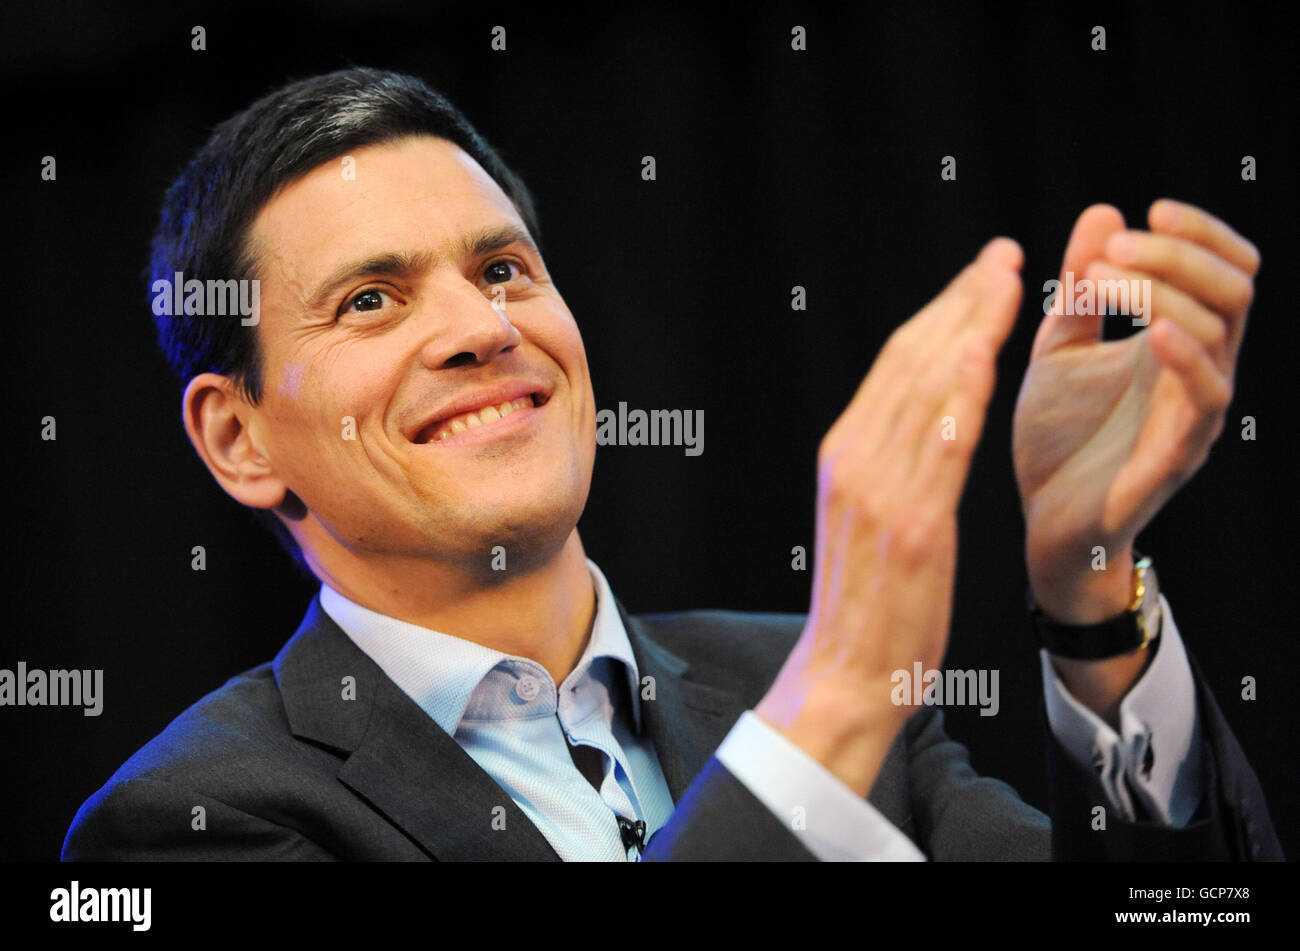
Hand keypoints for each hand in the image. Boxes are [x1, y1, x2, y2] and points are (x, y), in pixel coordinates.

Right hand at [756, 238, 1022, 796]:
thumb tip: (934, 412)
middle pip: (910, 361)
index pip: (895, 364)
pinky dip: (960, 394)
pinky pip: (938, 446)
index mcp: (845, 453)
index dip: (941, 311)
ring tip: (1008, 283)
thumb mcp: (871, 516)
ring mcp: (879, 490)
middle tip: (1005, 256)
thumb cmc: (867, 601)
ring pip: (924, 389)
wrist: (846, 672)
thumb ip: (896, 461)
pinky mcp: (910, 524)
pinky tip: (985, 354)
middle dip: (962, 302)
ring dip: (970, 328)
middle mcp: (854, 459)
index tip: (980, 275)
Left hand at [1013, 201, 1257, 622]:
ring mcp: (1197, 412)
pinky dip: (1184, 354)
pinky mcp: (1179, 453)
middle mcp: (1201, 371)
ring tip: (1099, 281)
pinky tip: (1148, 330)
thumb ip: (1080, 289)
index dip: (1200, 233)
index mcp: (1179, 341)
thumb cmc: (1059, 437)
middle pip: (1233, 287)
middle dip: (1177, 253)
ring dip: (1161, 291)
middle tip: (1114, 247)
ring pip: (1220, 329)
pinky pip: (1206, 395)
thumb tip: (1104, 210)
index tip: (1150, 209)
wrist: (1047, 523)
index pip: (1225, 269)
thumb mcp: (1058, 349)